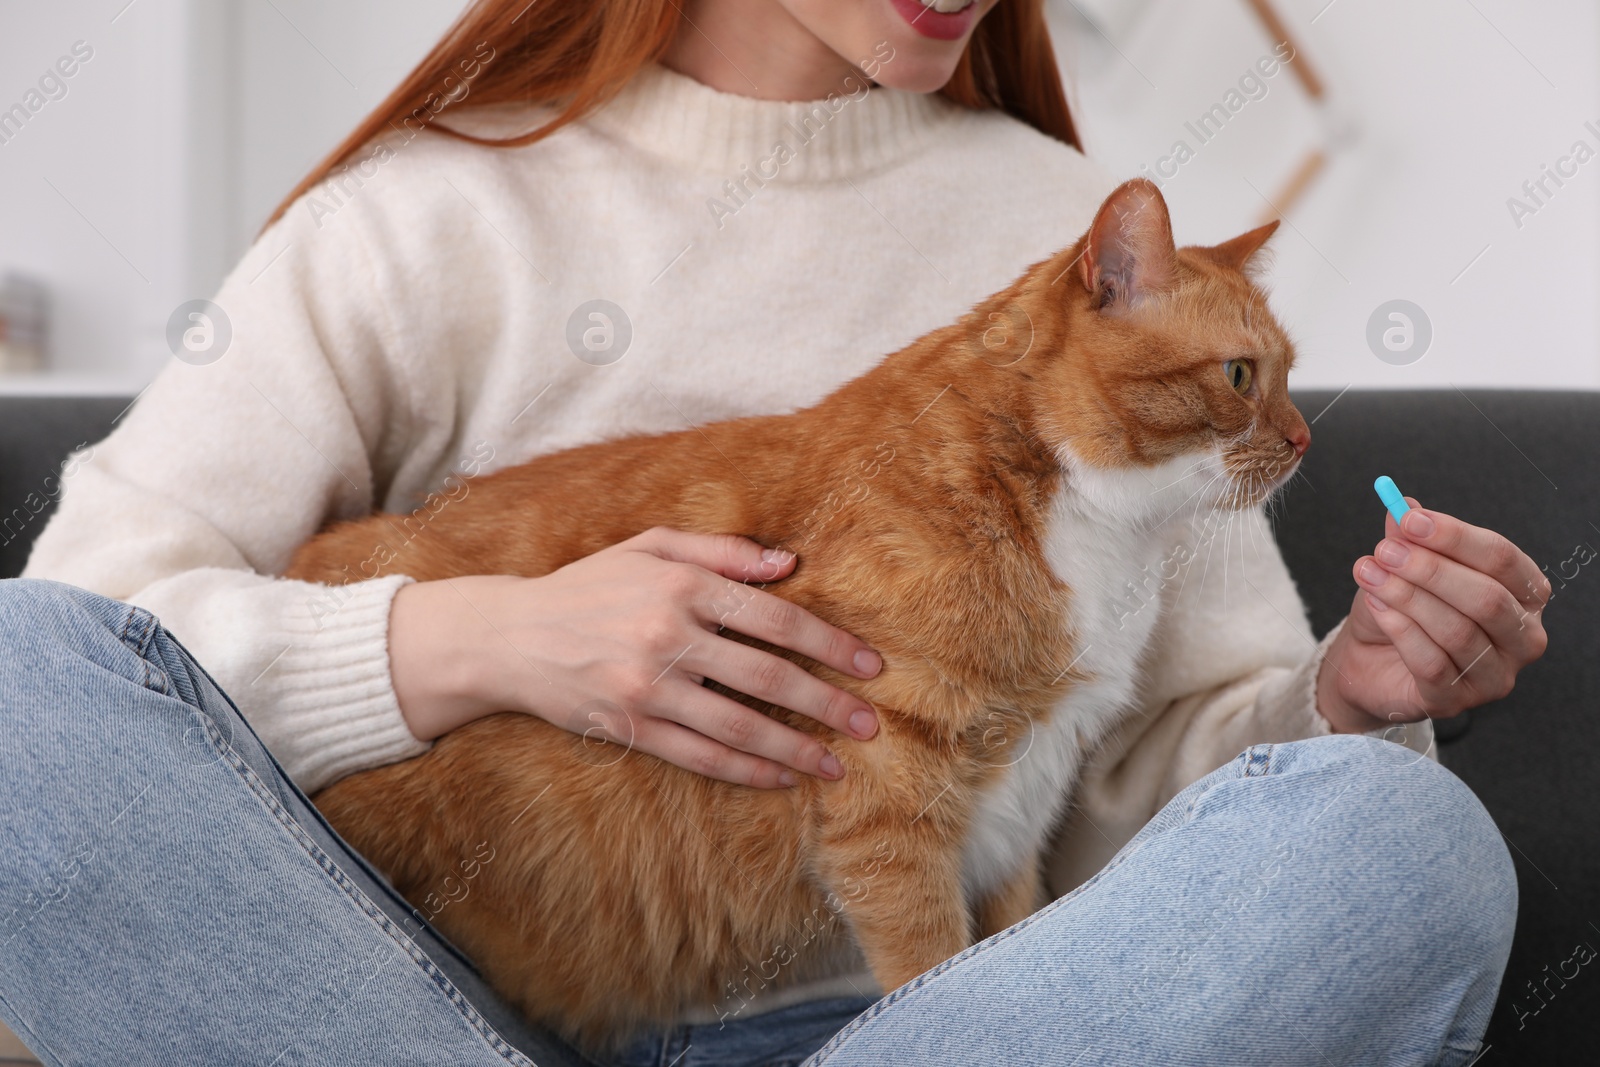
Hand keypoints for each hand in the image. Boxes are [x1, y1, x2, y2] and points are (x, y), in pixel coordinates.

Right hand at [386, 527, 882, 788]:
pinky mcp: (631, 726)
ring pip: (740, 725)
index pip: (775, 617)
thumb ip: (721, 551)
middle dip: (827, 703)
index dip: (829, 643)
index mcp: (682, 585)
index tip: (869, 665)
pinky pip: (701, 755)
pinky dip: (746, 769)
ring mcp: (649, 686)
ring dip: (796, 748)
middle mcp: (669, 635)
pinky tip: (780, 778)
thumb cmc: (590, 584)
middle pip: (768, 676)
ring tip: (837, 765)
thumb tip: (788, 563)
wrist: (512, 636)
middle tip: (871, 724)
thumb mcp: (650, 546)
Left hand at [1316, 497, 1549, 733]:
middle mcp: (1522, 637)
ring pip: (1458, 631)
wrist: (1368, 660)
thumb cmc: (1401, 608)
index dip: (1456, 537)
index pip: (1502, 559)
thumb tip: (1402, 506)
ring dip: (1407, 597)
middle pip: (1487, 599)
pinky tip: (1377, 608)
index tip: (1411, 519)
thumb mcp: (1402, 565)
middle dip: (1432, 570)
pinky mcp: (1457, 701)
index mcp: (1524, 594)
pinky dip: (1401, 630)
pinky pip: (1432, 663)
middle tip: (1385, 551)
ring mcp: (1495, 676)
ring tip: (1369, 574)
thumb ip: (1408, 537)